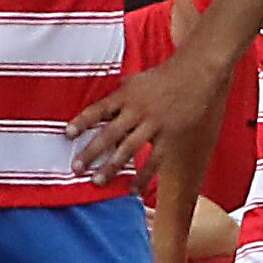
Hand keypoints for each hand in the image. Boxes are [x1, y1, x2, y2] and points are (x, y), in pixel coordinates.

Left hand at [67, 56, 219, 191]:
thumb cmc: (162, 77)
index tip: (67, 134)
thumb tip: (99, 107)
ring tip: (98, 181)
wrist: (195, 73)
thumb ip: (117, 95)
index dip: (83, 121)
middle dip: (91, 152)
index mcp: (125, 95)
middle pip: (110, 133)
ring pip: (129, 149)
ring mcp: (154, 123)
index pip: (99, 109)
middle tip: (76, 168)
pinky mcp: (170, 135)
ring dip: (112, 166)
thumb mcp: (135, 80)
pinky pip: (154, 159)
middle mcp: (137, 110)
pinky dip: (143, 176)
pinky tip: (132, 189)